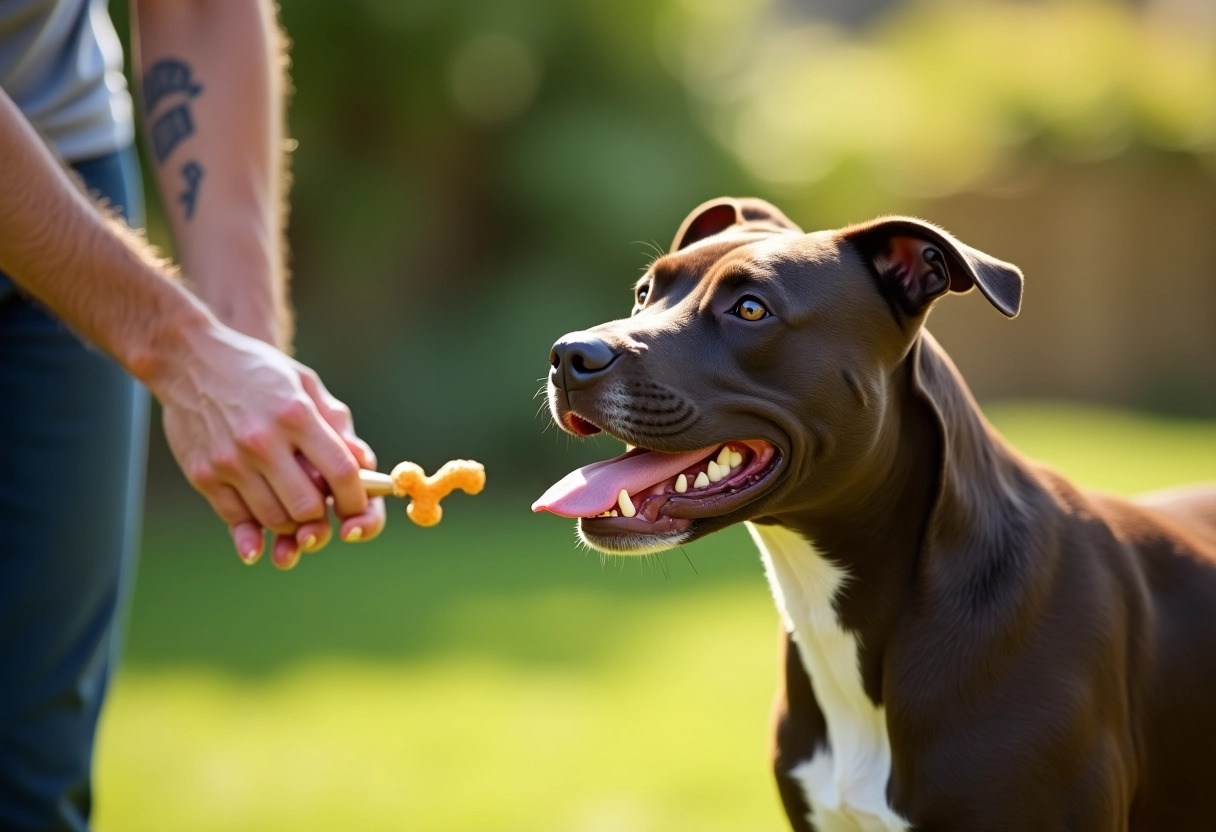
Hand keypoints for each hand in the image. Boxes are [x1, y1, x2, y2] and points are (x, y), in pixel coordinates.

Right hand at [155, 320, 385, 567]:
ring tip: (291, 507)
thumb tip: (366, 463)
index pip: (341, 472)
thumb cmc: (258, 372)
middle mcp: (262, 440)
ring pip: (274, 519)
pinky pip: (237, 519)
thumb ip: (336, 424)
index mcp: (296, 414)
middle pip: (307, 506)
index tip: (356, 505)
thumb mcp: (304, 384)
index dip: (356, 498)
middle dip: (321, 515)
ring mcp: (229, 461)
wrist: (189, 360)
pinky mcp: (203, 475)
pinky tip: (263, 525)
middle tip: (320, 508)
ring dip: (290, 523)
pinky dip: (255, 529)